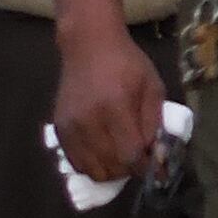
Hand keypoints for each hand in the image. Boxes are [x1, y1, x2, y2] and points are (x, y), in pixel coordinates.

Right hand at [52, 21, 165, 183]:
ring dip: (111, 172)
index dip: (146, 168)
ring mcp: (70, 127)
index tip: (158, 171)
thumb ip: (154, 123)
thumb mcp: (152, 87)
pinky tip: (105, 154)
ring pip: (91, 170)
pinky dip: (93, 166)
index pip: (130, 154)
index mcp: (115, 107)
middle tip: (141, 161)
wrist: (89, 46)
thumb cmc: (127, 63)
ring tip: (123, 159)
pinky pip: (76, 162)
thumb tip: (157, 156)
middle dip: (130, 170)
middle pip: (110, 167)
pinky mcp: (59, 129)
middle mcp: (88, 121)